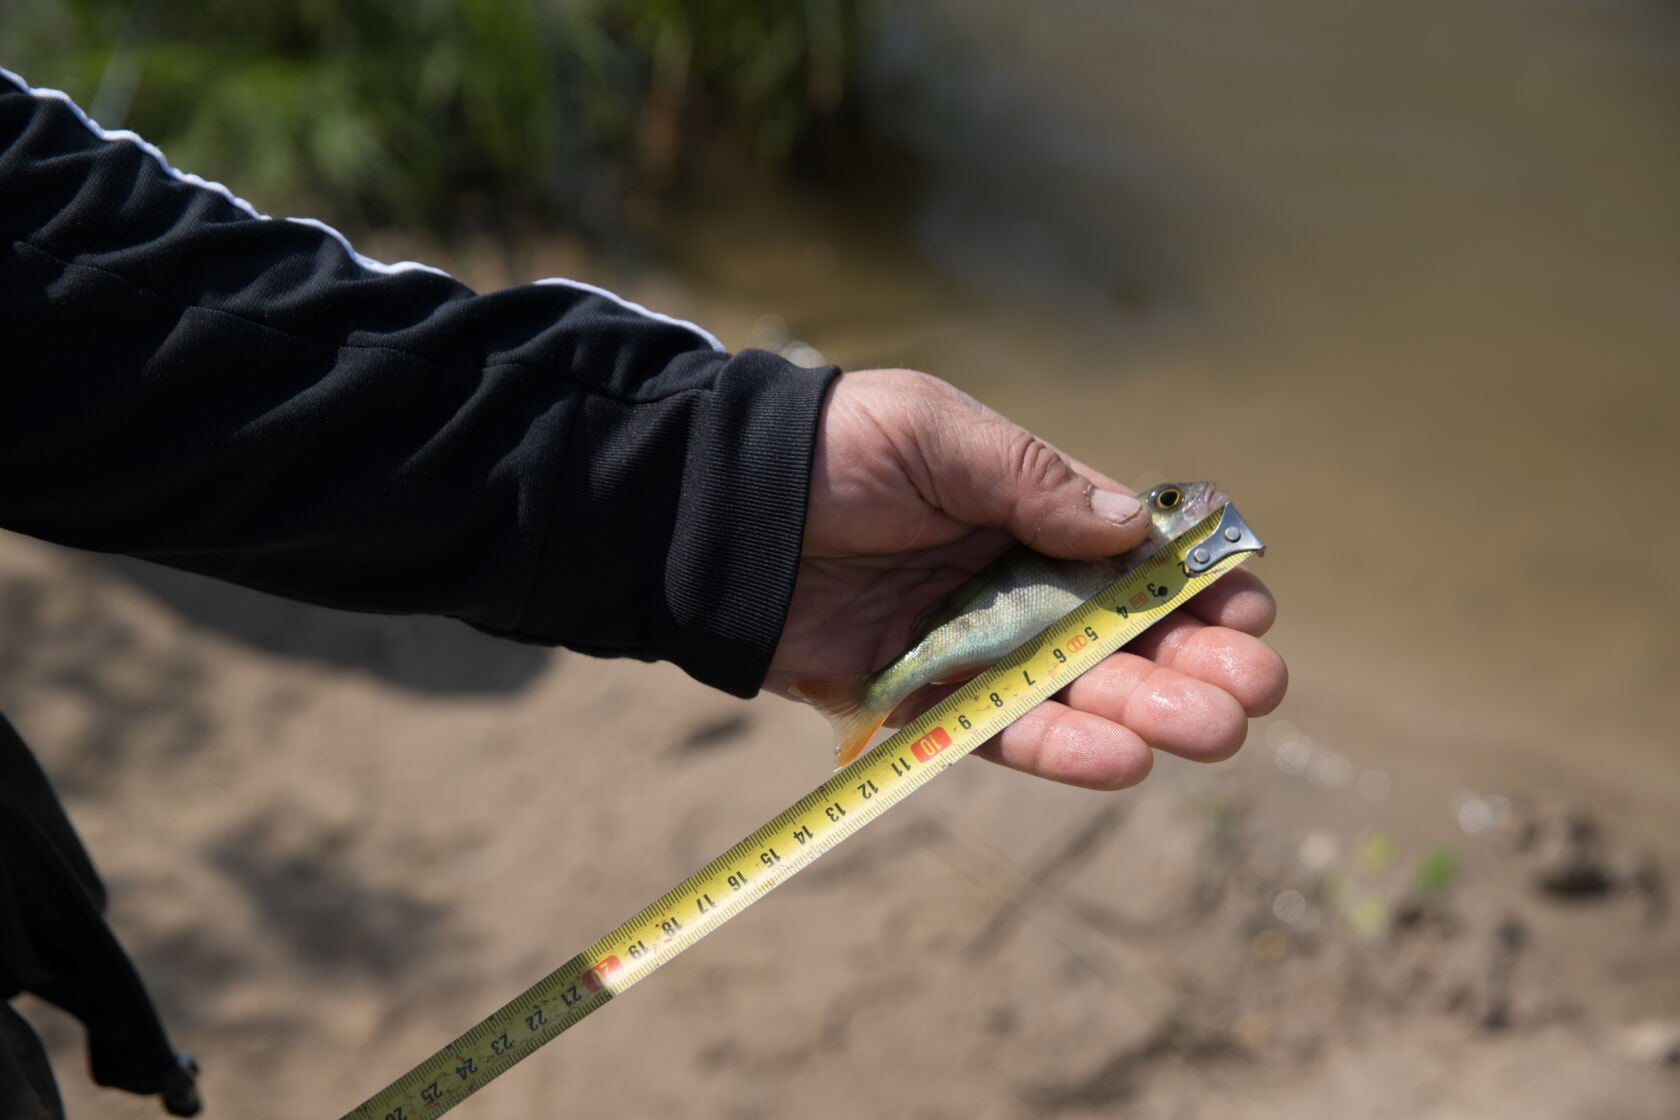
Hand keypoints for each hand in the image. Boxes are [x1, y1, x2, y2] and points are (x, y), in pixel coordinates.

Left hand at [765, 368, 1286, 789]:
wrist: (719, 508)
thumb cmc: (832, 448)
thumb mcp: (940, 434)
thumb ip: (1035, 481)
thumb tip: (1138, 528)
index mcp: (1029, 513)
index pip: (1133, 557)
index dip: (1195, 586)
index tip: (1250, 609)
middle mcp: (1012, 586)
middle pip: (1121, 635)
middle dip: (1194, 661)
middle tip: (1254, 690)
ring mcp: (971, 648)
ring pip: (1076, 690)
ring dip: (1148, 712)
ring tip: (1215, 730)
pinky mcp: (922, 700)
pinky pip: (998, 732)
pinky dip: (1059, 746)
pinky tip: (1124, 757)